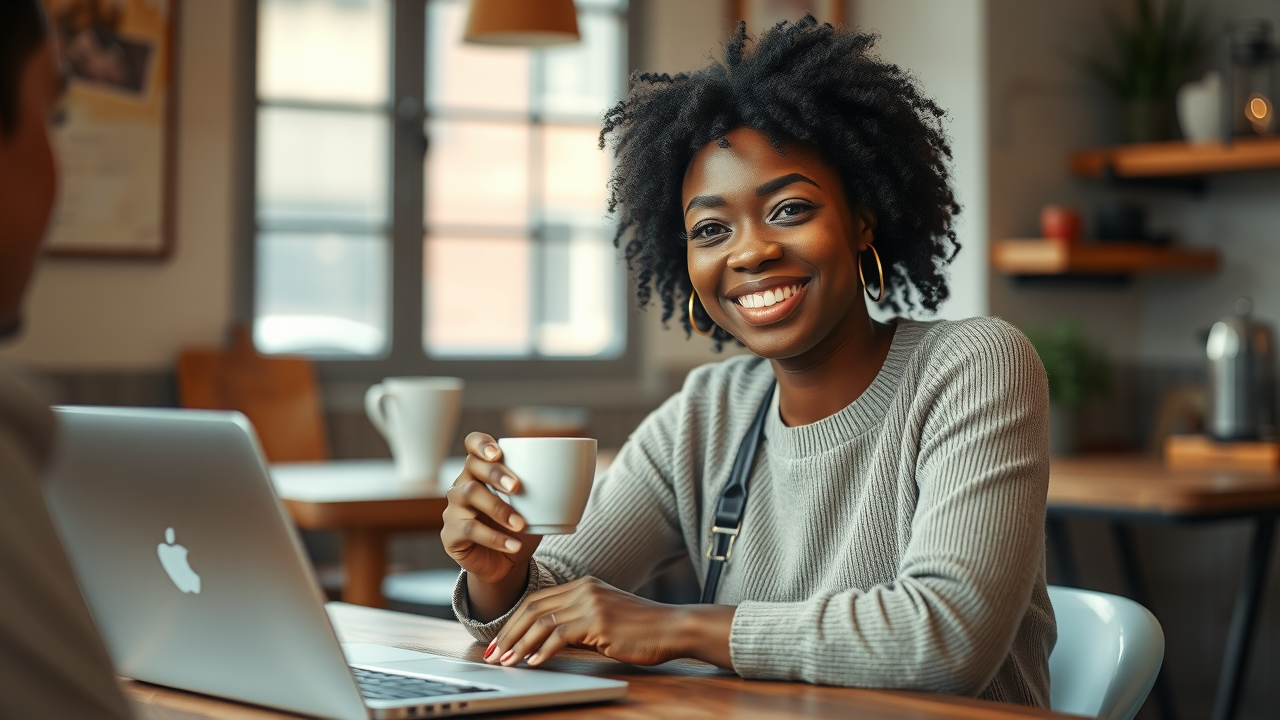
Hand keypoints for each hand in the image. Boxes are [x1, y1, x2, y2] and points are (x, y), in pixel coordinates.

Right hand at [441, 433, 542, 618]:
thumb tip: (584, 469)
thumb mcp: (537, 506)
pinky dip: (495, 538)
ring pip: (469, 495)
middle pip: (472, 467)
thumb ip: (548, 486)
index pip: (472, 444)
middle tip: (517, 487)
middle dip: (495, 473)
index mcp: (482, 471)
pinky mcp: (451, 534)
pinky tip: (513, 545)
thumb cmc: (521, 528)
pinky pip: (469, 530)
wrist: (506, 565)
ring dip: (498, 508)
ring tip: (521, 524)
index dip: (481, 443)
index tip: (498, 452)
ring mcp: (454, 509)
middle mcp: (463, 484)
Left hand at [483, 577, 734, 668]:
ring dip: (520, 643)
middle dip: (508, 633)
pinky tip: (534, 662)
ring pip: (542, 621)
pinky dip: (543, 650)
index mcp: (583, 585)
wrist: (672, 626)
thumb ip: (577, 624)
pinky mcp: (598, 621)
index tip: (500, 641)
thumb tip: (547, 642)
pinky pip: (560, 635)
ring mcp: (591, 603)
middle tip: (494, 654)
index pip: (537, 600)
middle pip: (533, 608)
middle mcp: (584, 589)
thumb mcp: (604, 618)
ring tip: (508, 661)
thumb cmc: (641, 628)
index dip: (514, 621)